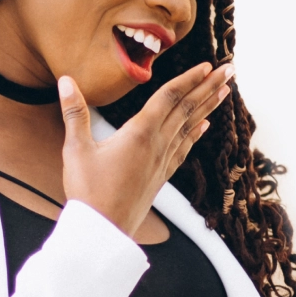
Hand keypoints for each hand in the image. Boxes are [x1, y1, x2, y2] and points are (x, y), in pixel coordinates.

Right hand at [59, 62, 231, 236]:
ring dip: (208, 106)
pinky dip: (196, 133)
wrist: (104, 231)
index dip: (189, 79)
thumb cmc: (88, 192)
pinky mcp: (161, 176)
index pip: (169, 97)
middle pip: (187, 108)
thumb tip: (65, 80)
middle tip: (230, 70)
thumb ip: (74, 112)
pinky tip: (204, 126)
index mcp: (140, 133)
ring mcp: (162, 161)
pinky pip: (184, 148)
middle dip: (209, 87)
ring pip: (190, 126)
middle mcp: (158, 144)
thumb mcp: (76, 149)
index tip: (208, 65)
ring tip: (225, 90)